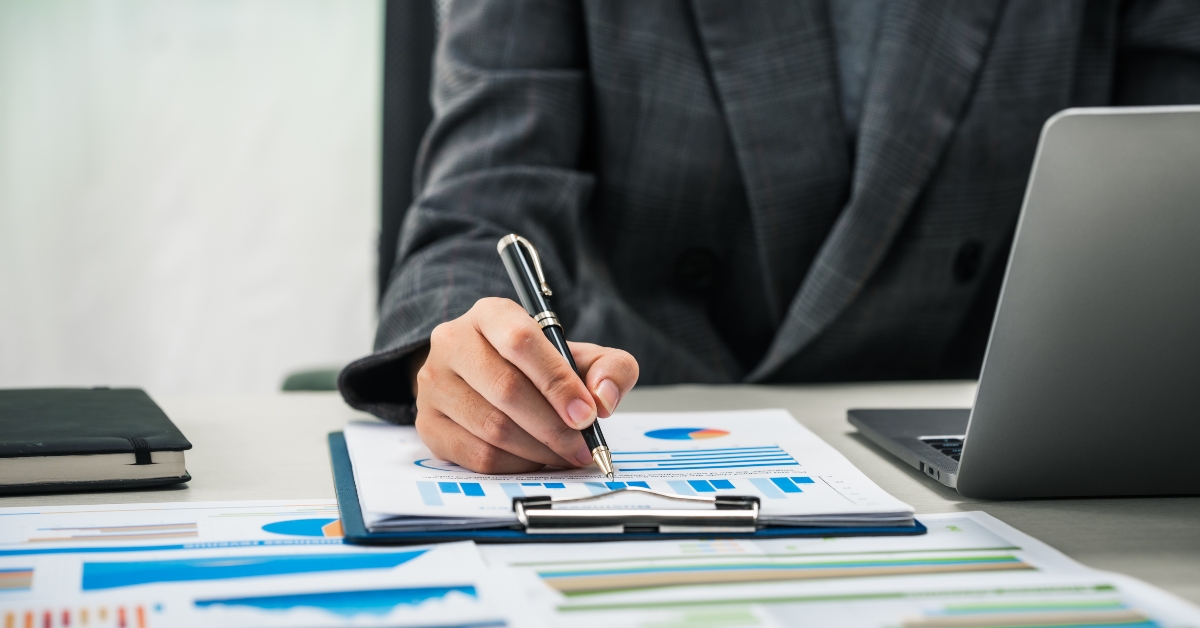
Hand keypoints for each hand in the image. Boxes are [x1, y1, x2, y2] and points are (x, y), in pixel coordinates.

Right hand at [410, 297, 638, 472]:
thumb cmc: (538, 367)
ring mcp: (434, 384)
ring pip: (492, 427)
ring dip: (538, 450)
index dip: (558, 382)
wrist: (487, 379)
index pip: (521, 341)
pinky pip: (476, 455)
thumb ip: (610, 368)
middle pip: (506, 389)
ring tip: (564, 455)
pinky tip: (535, 460)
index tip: (588, 415)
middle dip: (553, 426)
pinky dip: (515, 465)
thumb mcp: (581, 356)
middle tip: (582, 447)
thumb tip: (604, 398)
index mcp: (491, 314)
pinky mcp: (427, 424)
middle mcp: (453, 341)